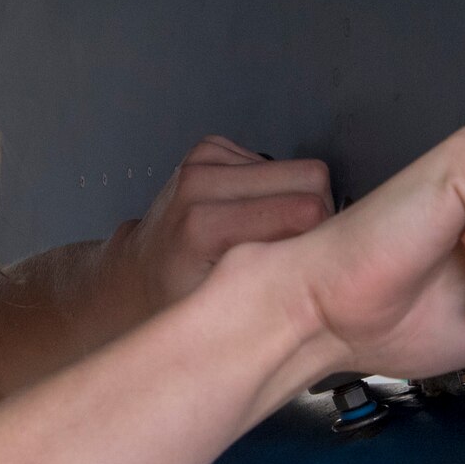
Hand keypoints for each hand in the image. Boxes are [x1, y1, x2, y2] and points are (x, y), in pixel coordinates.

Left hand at [106, 136, 333, 314]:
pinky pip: (275, 163)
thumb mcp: (227, 313)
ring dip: (291, 202)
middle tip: (289, 250)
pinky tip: (248, 217)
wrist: (135, 278)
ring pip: (298, 168)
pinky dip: (271, 191)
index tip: (305, 261)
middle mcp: (200, 183)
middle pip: (310, 178)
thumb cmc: (175, 300)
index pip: (308, 208)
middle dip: (314, 215)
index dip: (318, 238)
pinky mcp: (209, 150)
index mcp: (204, 225)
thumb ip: (276, 282)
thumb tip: (329, 262)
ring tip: (262, 237)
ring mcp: (202, 161)